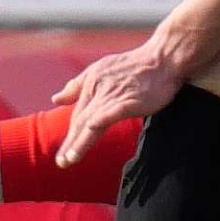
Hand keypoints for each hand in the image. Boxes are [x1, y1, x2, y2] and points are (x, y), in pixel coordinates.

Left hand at [51, 43, 184, 166]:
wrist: (163, 58)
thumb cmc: (136, 65)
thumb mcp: (100, 69)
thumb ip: (77, 86)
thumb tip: (55, 99)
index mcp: (91, 85)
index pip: (78, 115)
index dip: (70, 135)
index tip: (62, 156)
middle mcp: (98, 91)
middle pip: (81, 122)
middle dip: (70, 143)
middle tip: (61, 163)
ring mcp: (113, 96)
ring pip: (91, 122)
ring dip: (79, 142)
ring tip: (69, 159)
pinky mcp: (128, 101)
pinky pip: (111, 113)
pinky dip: (99, 121)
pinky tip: (91, 128)